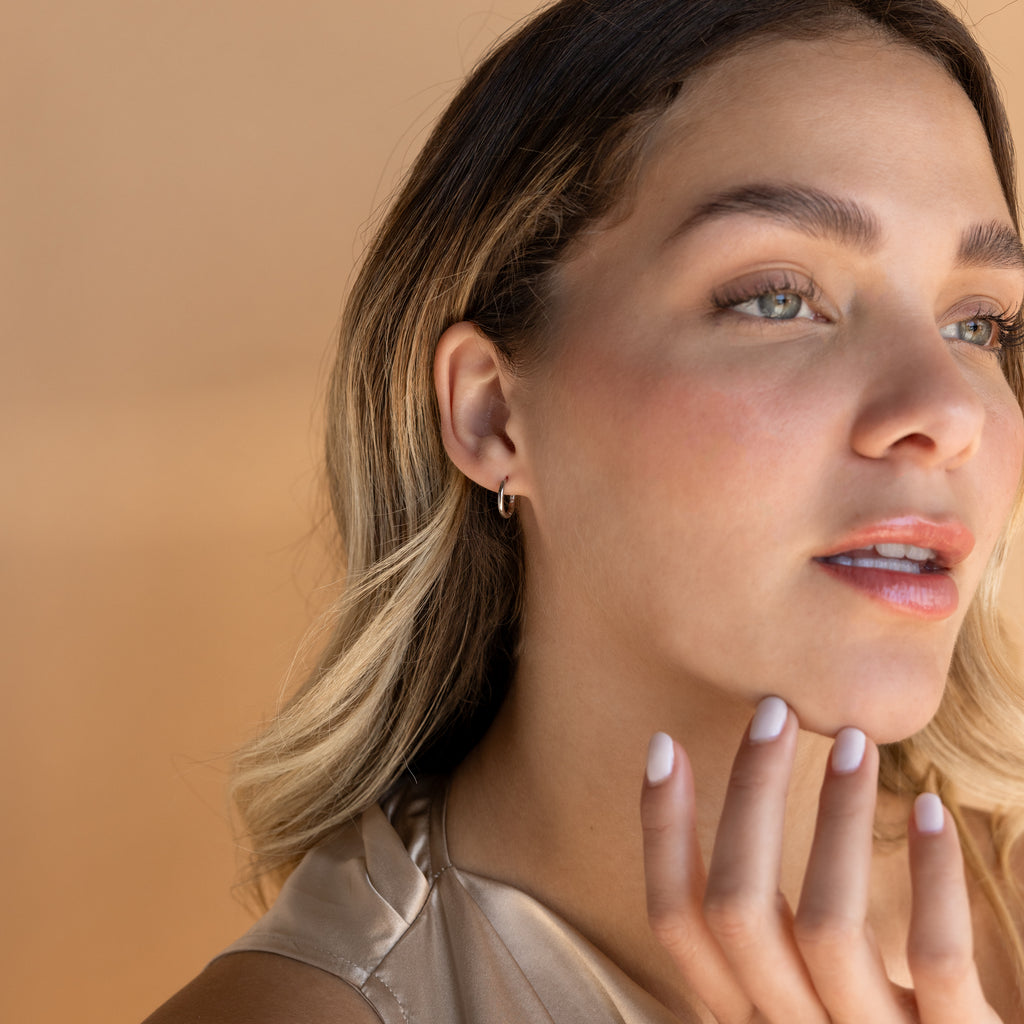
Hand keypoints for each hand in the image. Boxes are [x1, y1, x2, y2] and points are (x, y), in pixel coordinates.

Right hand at [640, 697, 1000, 1022]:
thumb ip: (769, 943)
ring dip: (836, 817)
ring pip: (827, 925)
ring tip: (855, 743)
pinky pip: (935, 958)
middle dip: (749, 797)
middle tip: (774, 712)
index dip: (662, 829)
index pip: (677, 920)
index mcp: (746, 1014)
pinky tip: (930, 810)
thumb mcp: (799, 998)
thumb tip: (742, 813)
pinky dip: (932, 875)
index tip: (667, 746)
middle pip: (736, 909)